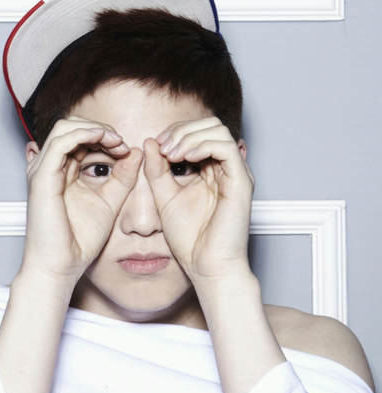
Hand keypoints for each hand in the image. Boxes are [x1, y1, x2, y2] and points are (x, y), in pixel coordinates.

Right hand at [20, 116, 142, 284]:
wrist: (62, 266)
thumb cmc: (79, 241)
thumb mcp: (110, 201)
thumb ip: (122, 177)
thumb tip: (136, 152)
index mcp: (62, 172)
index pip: (80, 138)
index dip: (105, 137)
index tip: (126, 150)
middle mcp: (49, 167)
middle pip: (71, 127)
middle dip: (99, 129)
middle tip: (121, 143)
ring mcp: (43, 170)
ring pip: (65, 128)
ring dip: (94, 129)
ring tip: (116, 141)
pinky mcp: (42, 177)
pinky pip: (61, 142)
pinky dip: (84, 134)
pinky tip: (104, 141)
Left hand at [143, 117, 254, 287]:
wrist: (206, 267)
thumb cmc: (190, 239)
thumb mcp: (164, 197)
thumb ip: (157, 170)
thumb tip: (150, 141)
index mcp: (212, 170)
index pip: (199, 132)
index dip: (176, 132)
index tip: (156, 147)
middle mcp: (227, 168)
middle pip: (211, 124)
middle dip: (182, 129)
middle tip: (163, 147)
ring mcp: (237, 173)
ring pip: (218, 130)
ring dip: (190, 135)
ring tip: (171, 153)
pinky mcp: (242, 182)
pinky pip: (227, 147)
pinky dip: (203, 145)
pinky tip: (185, 156)